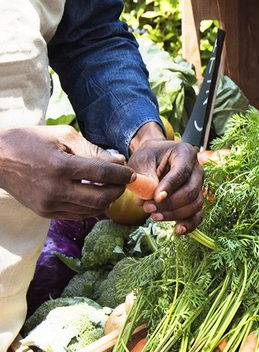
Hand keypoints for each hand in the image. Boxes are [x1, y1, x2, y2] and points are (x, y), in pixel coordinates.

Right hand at [0, 125, 131, 218]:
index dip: (122, 175)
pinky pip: (76, 215)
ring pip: (90, 210)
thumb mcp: (63, 136)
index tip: (132, 173)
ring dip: (106, 200)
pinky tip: (96, 196)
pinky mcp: (44, 213)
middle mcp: (55, 189)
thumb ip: (92, 150)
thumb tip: (119, 162)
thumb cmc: (31, 141)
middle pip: (100, 198)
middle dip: (118, 190)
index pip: (102, 174)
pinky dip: (91, 207)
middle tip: (124, 182)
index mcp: (60, 167)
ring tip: (112, 187)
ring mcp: (48, 205)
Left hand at [128, 122, 203, 234]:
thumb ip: (147, 180)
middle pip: (191, 191)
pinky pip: (198, 214)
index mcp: (185, 153)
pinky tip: (177, 231)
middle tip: (147, 208)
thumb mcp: (142, 163)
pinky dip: (189, 224)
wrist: (152, 158)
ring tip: (154, 217)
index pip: (182, 172)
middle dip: (169, 204)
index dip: (170, 186)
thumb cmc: (147, 158)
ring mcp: (199, 185)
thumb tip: (149, 202)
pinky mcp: (195, 199)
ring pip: (195, 204)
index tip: (156, 198)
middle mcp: (197, 169)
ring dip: (175, 214)